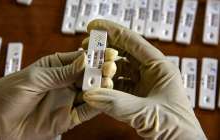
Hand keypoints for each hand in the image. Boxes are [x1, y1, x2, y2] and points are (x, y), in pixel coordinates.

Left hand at [0, 50, 116, 139]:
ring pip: (91, 92)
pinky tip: (102, 98)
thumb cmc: (6, 95)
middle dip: (100, 70)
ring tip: (108, 81)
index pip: (79, 59)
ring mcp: (67, 100)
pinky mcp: (68, 118)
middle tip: (109, 67)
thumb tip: (84, 61)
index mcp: (54, 68)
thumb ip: (60, 72)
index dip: (93, 55)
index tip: (106, 52)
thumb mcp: (33, 78)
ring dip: (101, 87)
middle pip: (88, 75)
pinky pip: (86, 111)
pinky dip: (96, 105)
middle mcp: (63, 83)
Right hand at [83, 19, 206, 139]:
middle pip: (124, 53)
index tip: (94, 27)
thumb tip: (91, 93)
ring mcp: (143, 86)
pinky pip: (117, 87)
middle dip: (105, 50)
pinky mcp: (136, 98)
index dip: (112, 32)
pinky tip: (97, 87)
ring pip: (119, 70)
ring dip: (104, 70)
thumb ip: (117, 104)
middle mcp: (151, 74)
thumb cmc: (177, 130)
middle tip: (87, 47)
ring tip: (89, 69)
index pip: (133, 42)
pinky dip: (106, 86)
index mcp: (160, 68)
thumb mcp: (147, 113)